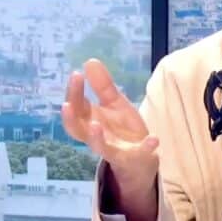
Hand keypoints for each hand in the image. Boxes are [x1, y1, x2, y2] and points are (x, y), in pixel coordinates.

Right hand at [62, 58, 159, 220]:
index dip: (73, 93)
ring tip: (95, 125)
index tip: (76, 75)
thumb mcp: (114, 104)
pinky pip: (139, 154)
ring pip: (101, 147)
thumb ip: (103, 86)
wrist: (140, 159)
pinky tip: (154, 139)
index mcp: (90, 122)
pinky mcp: (134, 157)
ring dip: (96, 138)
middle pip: (78, 129)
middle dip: (72, 117)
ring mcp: (115, 150)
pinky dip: (146, 147)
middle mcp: (97, 138)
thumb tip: (89, 61)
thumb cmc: (121, 130)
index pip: (76, 108)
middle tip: (67, 103)